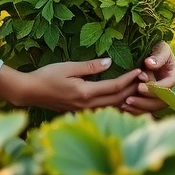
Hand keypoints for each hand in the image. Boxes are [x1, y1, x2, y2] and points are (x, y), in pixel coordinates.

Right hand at [0, 59, 140, 112]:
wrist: (29, 92)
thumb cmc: (46, 76)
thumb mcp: (68, 67)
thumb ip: (90, 66)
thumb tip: (110, 62)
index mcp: (85, 93)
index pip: (114, 88)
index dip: (129, 80)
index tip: (140, 71)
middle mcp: (86, 105)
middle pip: (116, 100)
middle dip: (132, 90)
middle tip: (145, 80)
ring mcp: (83, 111)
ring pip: (111, 107)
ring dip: (125, 99)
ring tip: (138, 90)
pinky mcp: (80, 111)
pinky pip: (102, 110)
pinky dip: (114, 104)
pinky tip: (121, 100)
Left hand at [121, 41, 174, 114]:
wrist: (152, 52)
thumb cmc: (157, 47)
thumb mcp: (160, 47)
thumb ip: (157, 56)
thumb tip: (149, 64)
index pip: (168, 87)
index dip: (154, 89)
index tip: (139, 87)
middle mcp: (171, 89)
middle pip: (161, 102)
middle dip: (145, 102)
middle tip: (128, 99)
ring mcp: (162, 96)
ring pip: (153, 108)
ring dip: (139, 108)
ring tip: (123, 105)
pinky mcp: (152, 100)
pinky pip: (146, 110)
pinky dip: (136, 110)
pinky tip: (123, 108)